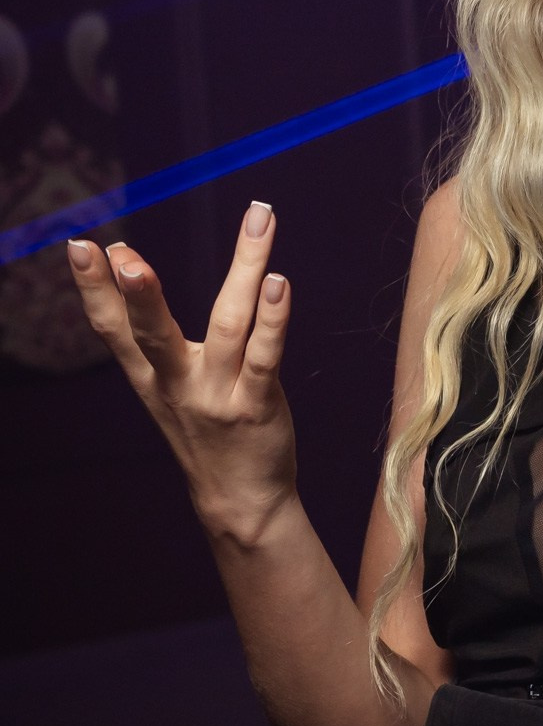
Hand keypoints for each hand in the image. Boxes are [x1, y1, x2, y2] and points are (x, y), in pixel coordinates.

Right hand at [66, 202, 296, 544]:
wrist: (240, 500)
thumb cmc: (205, 428)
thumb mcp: (164, 385)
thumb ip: (148, 334)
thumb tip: (128, 264)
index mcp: (151, 378)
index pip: (114, 330)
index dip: (95, 290)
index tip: (81, 247)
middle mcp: (179, 385)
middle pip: (154, 335)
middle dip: (139, 295)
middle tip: (124, 254)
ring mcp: (219, 396)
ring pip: (228, 327)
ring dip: (243, 272)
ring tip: (256, 225)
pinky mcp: (258, 406)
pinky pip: (266, 358)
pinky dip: (273, 320)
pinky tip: (279, 283)